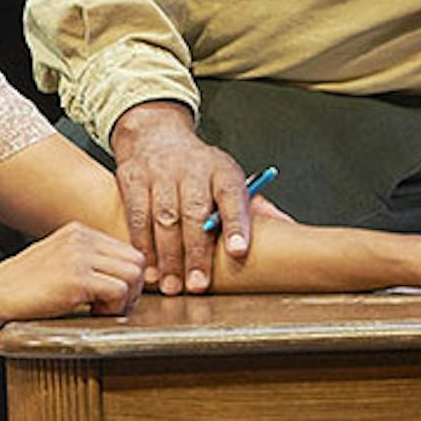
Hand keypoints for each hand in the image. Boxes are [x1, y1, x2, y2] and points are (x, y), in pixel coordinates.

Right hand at [0, 221, 144, 324]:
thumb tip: (117, 275)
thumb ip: (85, 259)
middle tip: (112, 305)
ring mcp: (80, 256)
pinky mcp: (77, 279)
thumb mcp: (57, 259)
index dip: (126, 276)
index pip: (125, 249)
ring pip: (133, 274)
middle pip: (136, 259)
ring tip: (102, 309)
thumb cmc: (21, 286)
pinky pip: (119, 291)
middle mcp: (82, 238)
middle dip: (132, 287)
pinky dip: (114, 308)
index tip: (113, 295)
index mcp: (78, 231)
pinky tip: (94, 313)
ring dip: (125, 298)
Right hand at [108, 101, 250, 294]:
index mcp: (222, 171)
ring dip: (167, 256)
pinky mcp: (133, 179)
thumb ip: (254, 207)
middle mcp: (191, 169)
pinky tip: (148, 267)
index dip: (236, 225)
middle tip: (197, 286)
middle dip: (195, 253)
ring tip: (171, 286)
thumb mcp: (228, 179)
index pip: (233, 197)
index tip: (239, 251)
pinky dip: (142, 245)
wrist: (156, 136)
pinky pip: (137, 216)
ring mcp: (160, 173)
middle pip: (194, 213)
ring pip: (163, 218)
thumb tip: (287, 228)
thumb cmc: (199, 170)